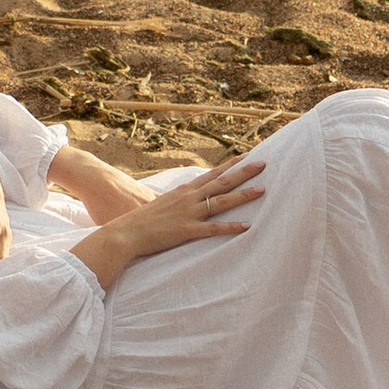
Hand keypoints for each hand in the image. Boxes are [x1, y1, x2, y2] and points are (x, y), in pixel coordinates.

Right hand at [72, 152, 265, 287]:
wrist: (125, 232)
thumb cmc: (140, 221)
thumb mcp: (160, 205)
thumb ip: (176, 202)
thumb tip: (184, 201)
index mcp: (184, 191)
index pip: (212, 174)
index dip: (230, 165)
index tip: (246, 156)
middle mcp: (189, 198)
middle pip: (222, 182)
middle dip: (244, 172)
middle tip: (263, 163)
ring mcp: (189, 214)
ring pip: (221, 202)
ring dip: (243, 196)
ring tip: (263, 189)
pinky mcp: (187, 231)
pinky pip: (213, 229)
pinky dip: (231, 227)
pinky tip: (246, 226)